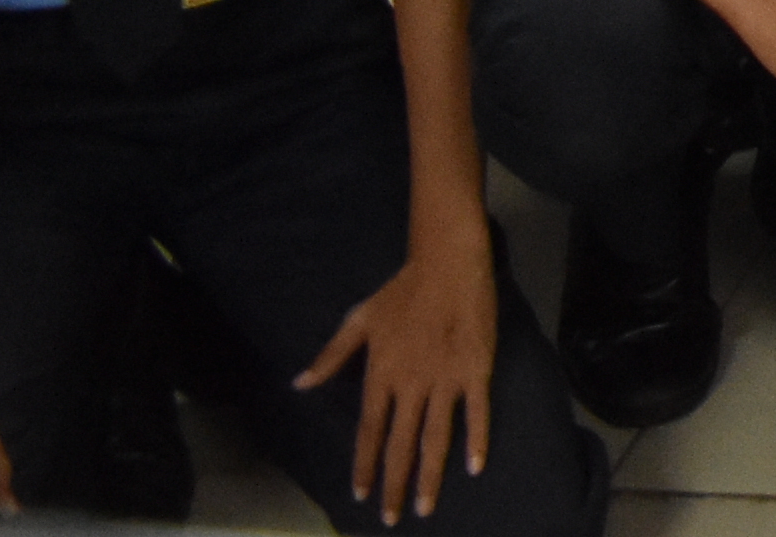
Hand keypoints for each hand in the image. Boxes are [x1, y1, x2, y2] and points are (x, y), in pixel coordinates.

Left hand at [301, 236, 496, 524]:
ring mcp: (446, 380)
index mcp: (381, 375)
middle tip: (393, 519)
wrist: (449, 263)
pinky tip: (475, 467)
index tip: (362, 495)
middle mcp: (411, 385)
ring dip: (430, 476)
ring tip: (425, 507)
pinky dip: (477, 441)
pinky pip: (476, 413)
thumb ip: (330, 357)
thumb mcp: (359, 320)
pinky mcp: (476, 370)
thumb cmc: (402, 291)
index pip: (369, 432)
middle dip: (395, 485)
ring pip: (436, 438)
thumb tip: (299, 385)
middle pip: (401, 445)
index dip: (365, 465)